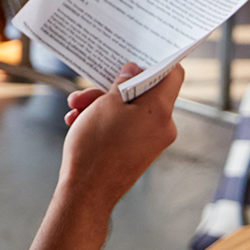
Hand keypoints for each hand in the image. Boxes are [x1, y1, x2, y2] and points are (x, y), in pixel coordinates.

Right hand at [58, 63, 182, 212]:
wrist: (85, 194)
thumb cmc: (95, 148)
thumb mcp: (105, 104)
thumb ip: (123, 83)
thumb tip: (132, 71)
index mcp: (161, 111)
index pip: (173, 74)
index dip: (158, 61)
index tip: (139, 56)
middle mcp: (163, 127)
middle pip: (144, 93)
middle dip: (112, 88)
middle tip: (89, 89)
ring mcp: (151, 142)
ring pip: (130, 110)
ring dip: (102, 105)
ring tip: (76, 109)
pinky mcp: (138, 153)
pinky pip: (126, 127)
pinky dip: (105, 122)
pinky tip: (78, 122)